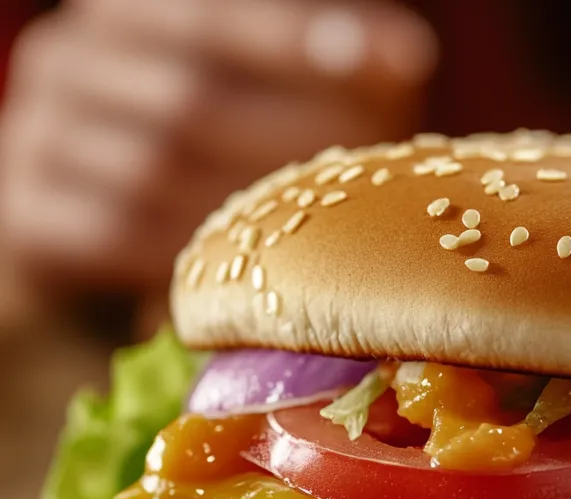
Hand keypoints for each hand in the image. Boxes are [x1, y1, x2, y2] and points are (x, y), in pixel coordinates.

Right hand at [0, 0, 436, 297]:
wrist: (103, 223)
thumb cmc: (215, 143)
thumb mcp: (268, 87)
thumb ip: (326, 60)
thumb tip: (404, 54)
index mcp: (126, 14)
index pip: (211, 17)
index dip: (299, 42)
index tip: (399, 64)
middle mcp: (68, 63)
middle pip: (191, 99)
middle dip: (294, 140)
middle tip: (369, 176)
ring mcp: (37, 139)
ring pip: (154, 172)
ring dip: (248, 208)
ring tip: (326, 230)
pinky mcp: (28, 218)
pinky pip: (115, 238)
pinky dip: (189, 255)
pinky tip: (250, 272)